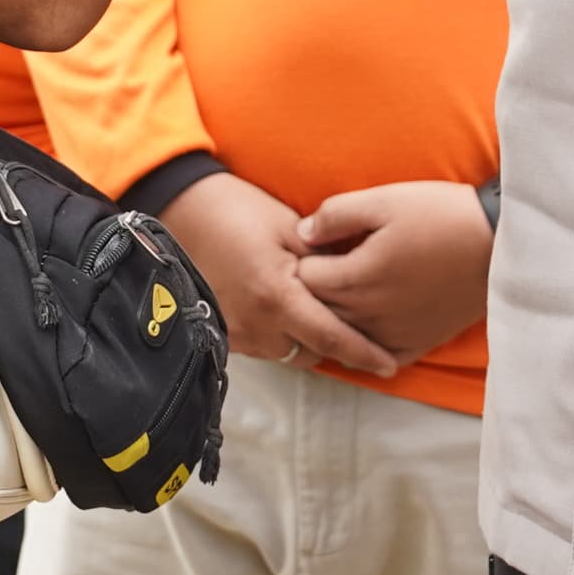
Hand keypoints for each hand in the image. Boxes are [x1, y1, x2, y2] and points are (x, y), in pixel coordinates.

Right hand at [164, 171, 397, 380]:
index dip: (364, 354)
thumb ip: (326, 261)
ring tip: (315, 312)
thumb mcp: (290, 227)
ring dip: (303, 339)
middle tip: (355, 326)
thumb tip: (362, 279)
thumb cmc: (239, 210)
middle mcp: (256, 324)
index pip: (331, 338)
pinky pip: (262, 345)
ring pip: (286, 352)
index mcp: (277, 297)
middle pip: (311, 353)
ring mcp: (235, 332)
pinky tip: (284, 311)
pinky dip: (278, 334)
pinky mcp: (221, 331)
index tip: (390, 365)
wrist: (184, 209)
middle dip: (333, 344)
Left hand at [293, 182, 491, 363]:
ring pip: (343, 336)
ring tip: (346, 288)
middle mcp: (369, 315)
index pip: (304, 279)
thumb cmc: (442, 215)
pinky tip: (368, 320)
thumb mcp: (385, 200)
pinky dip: (364, 342)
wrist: (499, 243)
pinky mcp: (417, 343)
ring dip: (336, 315)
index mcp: (357, 278)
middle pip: (318, 311)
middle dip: (313, 290)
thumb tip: (303, 233)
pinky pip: (375, 356)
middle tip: (327, 264)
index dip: (305, 258)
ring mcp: (393, 334)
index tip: (319, 244)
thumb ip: (336, 215)